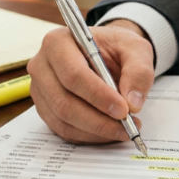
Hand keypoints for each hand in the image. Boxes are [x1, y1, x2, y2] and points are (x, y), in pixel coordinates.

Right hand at [27, 19, 154, 143]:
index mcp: (58, 43)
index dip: (98, 96)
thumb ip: (138, 72)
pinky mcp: (45, 109)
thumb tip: (133, 103)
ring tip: (124, 130)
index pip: (73, 74)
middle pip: (64, 102)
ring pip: (63, 120)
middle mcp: (42, 66)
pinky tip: (109, 132)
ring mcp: (40, 90)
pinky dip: (89, 136)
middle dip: (98, 120)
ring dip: (96, 131)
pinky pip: (64, 130)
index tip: (123, 110)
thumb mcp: (135, 49)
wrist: (105, 53)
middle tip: (127, 126)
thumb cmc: (115, 48)